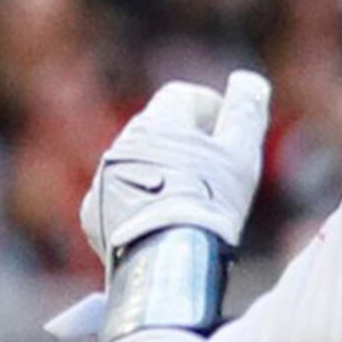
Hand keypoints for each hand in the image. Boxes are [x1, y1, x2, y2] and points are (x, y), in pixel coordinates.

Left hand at [78, 70, 271, 263]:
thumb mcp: (241, 151)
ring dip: (162, 170)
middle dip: (184, 139)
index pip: (181, 95)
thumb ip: (246, 110)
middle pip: (158, 128)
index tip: (227, 133)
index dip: (209, 108)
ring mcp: (104, 179)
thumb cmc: (211, 200)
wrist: (168, 261)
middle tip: (214, 170)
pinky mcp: (94, 214)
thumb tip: (248, 80)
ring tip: (190, 201)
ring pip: (138, 163)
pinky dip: (140, 200)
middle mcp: (123, 143)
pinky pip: (120, 195)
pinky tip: (163, 222)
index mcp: (159, 122)